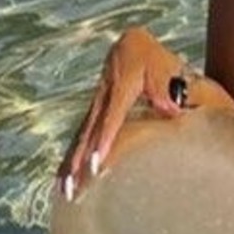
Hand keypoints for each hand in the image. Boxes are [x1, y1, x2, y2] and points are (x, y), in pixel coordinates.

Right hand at [58, 26, 183, 197]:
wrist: (133, 44)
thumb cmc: (156, 59)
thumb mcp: (165, 68)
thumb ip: (166, 87)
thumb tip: (170, 108)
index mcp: (122, 85)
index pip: (111, 118)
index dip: (104, 141)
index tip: (97, 163)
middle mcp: (103, 96)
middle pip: (88, 131)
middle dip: (79, 160)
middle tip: (74, 186)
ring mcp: (95, 104)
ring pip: (79, 135)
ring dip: (70, 163)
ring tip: (63, 189)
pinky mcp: (93, 111)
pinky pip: (80, 135)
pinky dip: (71, 156)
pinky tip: (64, 177)